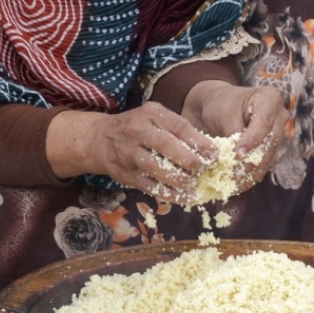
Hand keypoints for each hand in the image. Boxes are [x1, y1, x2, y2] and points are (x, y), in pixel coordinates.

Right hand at [47, 105, 215, 202]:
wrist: (99, 139)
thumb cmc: (137, 127)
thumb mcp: (154, 117)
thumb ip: (176, 128)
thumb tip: (209, 149)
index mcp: (150, 113)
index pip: (178, 126)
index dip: (199, 141)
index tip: (214, 154)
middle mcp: (137, 131)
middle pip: (166, 146)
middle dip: (189, 160)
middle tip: (204, 169)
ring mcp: (129, 153)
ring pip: (156, 168)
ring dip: (179, 179)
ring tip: (194, 185)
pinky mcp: (125, 174)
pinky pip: (149, 186)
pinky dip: (169, 194)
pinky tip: (185, 199)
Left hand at [181, 80, 281, 190]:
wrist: (218, 106)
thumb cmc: (220, 105)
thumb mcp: (224, 115)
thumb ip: (234, 134)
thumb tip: (239, 158)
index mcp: (269, 100)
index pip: (263, 123)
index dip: (252, 140)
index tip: (238, 155)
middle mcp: (280, 116)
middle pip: (271, 142)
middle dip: (253, 161)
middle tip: (236, 177)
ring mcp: (279, 133)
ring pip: (269, 156)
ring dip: (253, 172)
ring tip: (236, 185)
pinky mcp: (272, 147)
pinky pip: (265, 162)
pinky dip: (252, 174)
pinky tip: (240, 184)